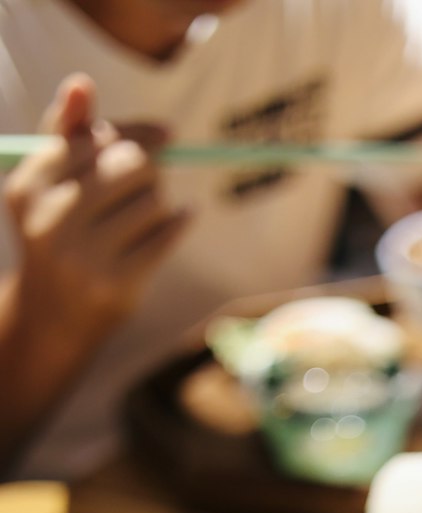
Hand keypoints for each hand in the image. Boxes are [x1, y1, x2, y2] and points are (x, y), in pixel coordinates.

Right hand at [3, 73, 189, 340]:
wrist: (53, 315)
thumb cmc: (58, 233)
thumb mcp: (50, 182)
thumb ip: (66, 131)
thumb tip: (82, 82)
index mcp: (30, 185)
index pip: (97, 138)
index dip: (138, 133)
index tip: (166, 135)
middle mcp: (51, 219)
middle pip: (129, 165)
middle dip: (149, 169)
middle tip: (151, 181)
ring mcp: (83, 257)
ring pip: (151, 202)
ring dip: (160, 203)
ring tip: (148, 215)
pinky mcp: (116, 285)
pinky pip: (165, 236)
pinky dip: (180, 223)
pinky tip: (185, 218)